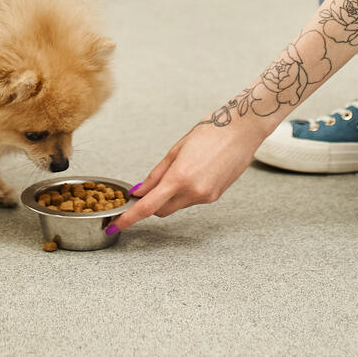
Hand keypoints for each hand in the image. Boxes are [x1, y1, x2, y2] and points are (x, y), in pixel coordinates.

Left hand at [108, 111, 270, 235]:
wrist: (242, 132)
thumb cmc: (209, 133)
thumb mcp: (175, 150)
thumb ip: (155, 175)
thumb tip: (139, 192)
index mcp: (179, 178)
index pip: (148, 206)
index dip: (129, 218)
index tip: (115, 224)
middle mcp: (193, 192)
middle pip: (161, 210)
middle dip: (151, 204)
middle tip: (145, 190)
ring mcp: (206, 197)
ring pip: (177, 206)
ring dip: (170, 196)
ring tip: (180, 169)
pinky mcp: (215, 197)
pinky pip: (192, 200)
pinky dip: (185, 193)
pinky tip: (194, 173)